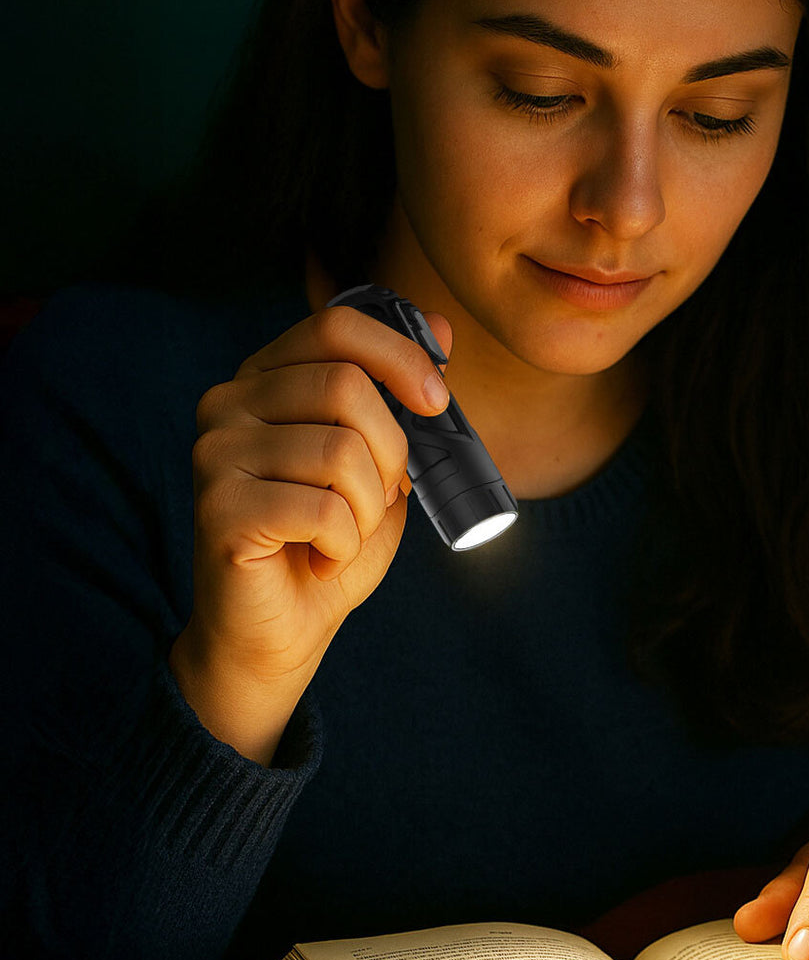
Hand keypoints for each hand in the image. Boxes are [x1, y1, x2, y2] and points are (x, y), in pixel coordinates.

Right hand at [170, 304, 451, 762]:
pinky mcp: (219, 507)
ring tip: (341, 538)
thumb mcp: (379, 466)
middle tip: (375, 503)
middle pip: (347, 388)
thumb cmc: (327, 546)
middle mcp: (228, 402)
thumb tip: (442, 326)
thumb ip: (400, 400)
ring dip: (368, 511)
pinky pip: (324, 511)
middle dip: (390, 455)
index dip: (400, 355)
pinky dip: (344, 547)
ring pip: (342, 452)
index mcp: (265, 379)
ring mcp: (216, 452)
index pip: (336, 327)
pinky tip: (319, 560)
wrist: (278, 633)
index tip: (436, 401)